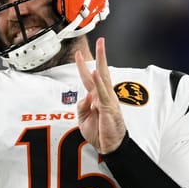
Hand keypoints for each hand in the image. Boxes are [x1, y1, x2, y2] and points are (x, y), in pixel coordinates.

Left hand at [74, 37, 126, 153]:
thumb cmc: (98, 132)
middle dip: (100, 55)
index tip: (79, 53)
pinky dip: (99, 83)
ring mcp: (108, 100)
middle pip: (100, 71)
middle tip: (100, 40)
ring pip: (103, 78)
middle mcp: (104, 96)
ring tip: (100, 48)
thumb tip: (85, 95)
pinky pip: (103, 93)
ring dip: (101, 62)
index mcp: (96, 97)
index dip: (83, 66)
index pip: (89, 78)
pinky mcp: (109, 108)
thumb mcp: (83, 119)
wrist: (108, 146)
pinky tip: (95, 73)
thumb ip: (82, 106)